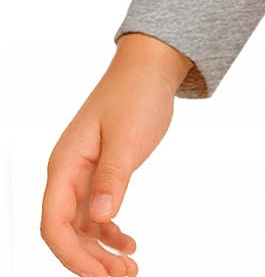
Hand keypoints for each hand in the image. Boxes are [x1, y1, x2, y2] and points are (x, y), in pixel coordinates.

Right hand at [40, 39, 187, 276]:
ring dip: (100, 252)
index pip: (55, 223)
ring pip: (82, 228)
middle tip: (125, 276)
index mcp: (65, 164)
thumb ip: (113, 176)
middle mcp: (68, 173)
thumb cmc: (136, 95)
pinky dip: (110, 233)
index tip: (101, 276)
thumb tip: (101, 216)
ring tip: (129, 268)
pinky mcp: (101, 174)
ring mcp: (83, 175)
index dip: (72, 256)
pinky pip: (97, 214)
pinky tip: (129, 245)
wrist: (150, 68)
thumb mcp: (127, 136)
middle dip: (90, 261)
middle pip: (67, 232)